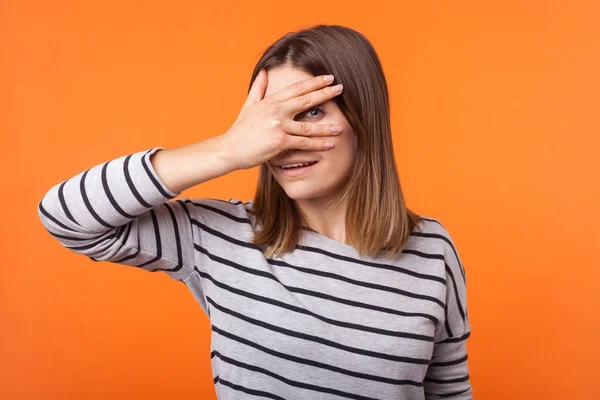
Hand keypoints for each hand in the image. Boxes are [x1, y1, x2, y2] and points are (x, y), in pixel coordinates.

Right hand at [221, 69, 343, 170]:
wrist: (229, 149)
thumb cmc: (240, 129)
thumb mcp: (248, 105)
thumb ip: (259, 88)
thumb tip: (265, 72)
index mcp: (271, 101)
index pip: (297, 88)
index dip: (314, 82)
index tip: (329, 78)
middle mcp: (276, 111)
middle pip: (306, 100)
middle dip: (326, 94)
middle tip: (341, 88)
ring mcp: (279, 126)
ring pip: (308, 125)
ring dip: (326, 127)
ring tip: (341, 127)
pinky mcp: (280, 142)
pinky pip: (303, 143)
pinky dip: (318, 145)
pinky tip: (330, 145)